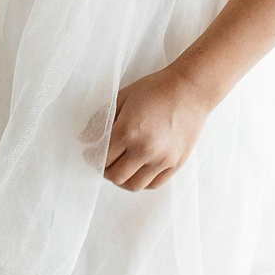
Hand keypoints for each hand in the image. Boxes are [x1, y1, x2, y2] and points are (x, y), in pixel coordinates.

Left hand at [102, 67, 217, 190]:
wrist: (190, 89)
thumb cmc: (155, 89)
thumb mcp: (122, 98)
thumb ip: (100, 119)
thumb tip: (85, 139)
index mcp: (127, 131)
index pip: (103, 158)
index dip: (93, 158)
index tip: (91, 154)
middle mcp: (144, 149)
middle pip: (116, 176)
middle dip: (106, 171)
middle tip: (105, 163)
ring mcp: (162, 159)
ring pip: (134, 185)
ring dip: (123, 179)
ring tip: (122, 168)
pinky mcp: (176, 163)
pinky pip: (154, 184)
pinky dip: (143, 181)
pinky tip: (139, 170)